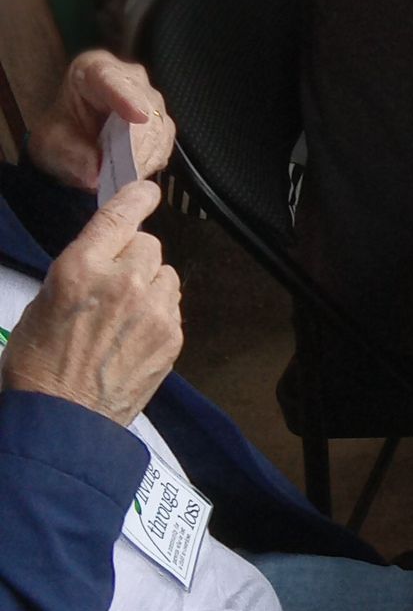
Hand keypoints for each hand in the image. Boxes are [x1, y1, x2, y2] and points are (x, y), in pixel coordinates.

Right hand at [1, 182, 181, 426]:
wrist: (63, 418)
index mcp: (81, 267)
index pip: (120, 216)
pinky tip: (133, 336)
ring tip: (123, 316)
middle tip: (114, 286)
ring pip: (166, 274)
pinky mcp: (171, 336)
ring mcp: (153, 310)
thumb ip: (82, 270)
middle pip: (149, 244)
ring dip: (151, 285)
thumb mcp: (44, 301)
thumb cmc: (40, 365)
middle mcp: (122, 282)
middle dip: (134, 258)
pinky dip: (159, 314)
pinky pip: (173, 306)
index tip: (146, 192)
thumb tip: (105, 258)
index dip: (137, 198)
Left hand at [27, 50, 174, 193]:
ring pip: (159, 123)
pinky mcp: (160, 122)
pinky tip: (135, 173)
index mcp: (92, 69)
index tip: (138, 116)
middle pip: (144, 102)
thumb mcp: (52, 144)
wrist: (71, 145)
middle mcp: (127, 78)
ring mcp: (148, 99)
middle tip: (126, 170)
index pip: (110, 77)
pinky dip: (152, 160)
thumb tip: (94, 174)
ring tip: (127, 177)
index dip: (126, 97)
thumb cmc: (60, 134)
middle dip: (138, 139)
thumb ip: (71, 155)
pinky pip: (165, 141)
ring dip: (146, 153)